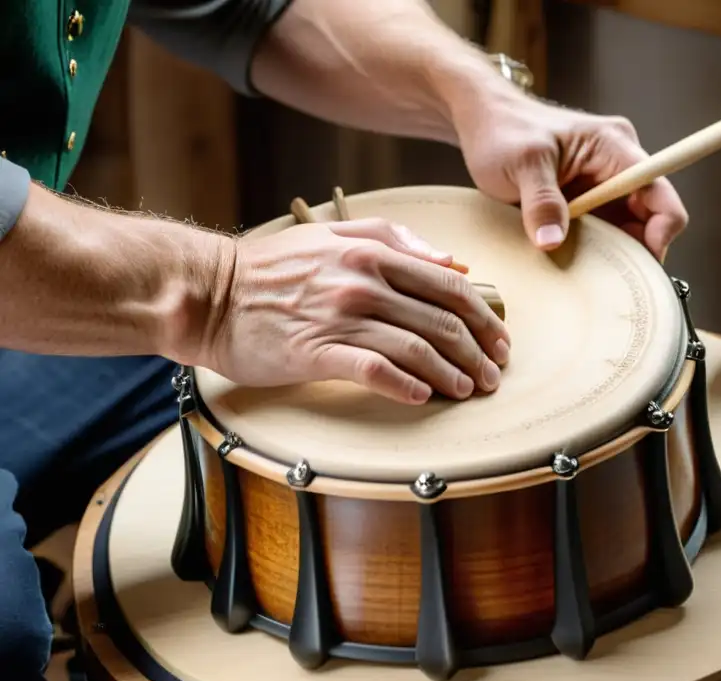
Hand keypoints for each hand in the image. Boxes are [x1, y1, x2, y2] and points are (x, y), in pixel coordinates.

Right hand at [199, 219, 509, 404]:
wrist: (210, 293)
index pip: (450, 284)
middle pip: (443, 320)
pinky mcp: (317, 351)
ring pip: (417, 347)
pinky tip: (423, 397)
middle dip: (478, 353)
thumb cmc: (272, 268)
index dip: (484, 316)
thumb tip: (452, 259)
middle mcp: (363, 282)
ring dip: (451, 374)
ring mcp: (341, 317)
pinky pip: (376, 369)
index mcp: (373, 252)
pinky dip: (406, 385)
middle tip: (492, 376)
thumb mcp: (334, 233)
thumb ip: (395, 239)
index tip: (499, 341)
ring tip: (467, 391)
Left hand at [454, 89, 687, 261]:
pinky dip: (595, 252)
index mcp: (614, 146)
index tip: (638, 264)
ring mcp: (603, 185)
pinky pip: (604, 232)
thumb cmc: (502, 130)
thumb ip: (541, 202)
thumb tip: (553, 242)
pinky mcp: (587, 201)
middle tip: (609, 283)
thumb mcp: (521, 164)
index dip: (661, 231)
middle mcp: (617, 165)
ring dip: (613, 255)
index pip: (660, 193)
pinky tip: (576, 267)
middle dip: (635, 252)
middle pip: (650, 218)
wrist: (482, 121)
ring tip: (590, 277)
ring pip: (627, 230)